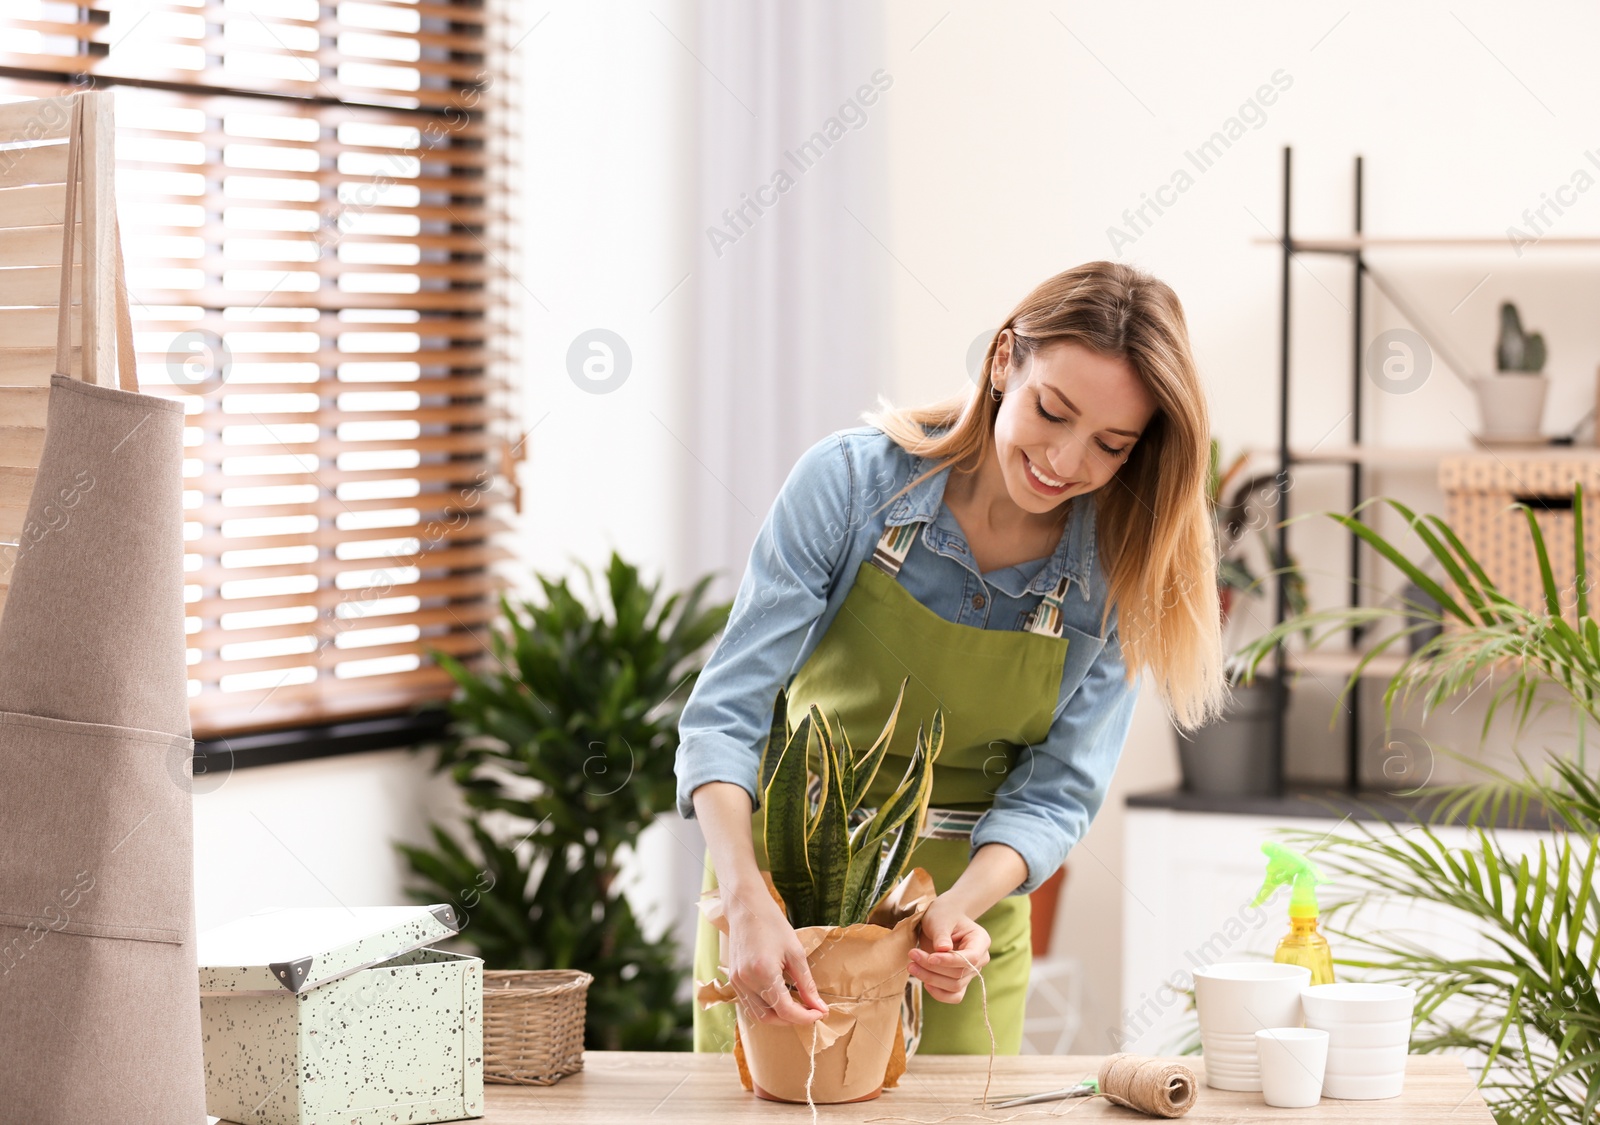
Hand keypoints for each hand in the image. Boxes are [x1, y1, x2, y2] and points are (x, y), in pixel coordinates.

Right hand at [723, 886, 828, 1025]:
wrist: (747, 908)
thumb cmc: (773, 925)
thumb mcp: (796, 953)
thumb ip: (807, 984)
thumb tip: (820, 1007)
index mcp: (763, 972)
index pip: (785, 1010)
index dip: (805, 1017)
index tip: (820, 1013)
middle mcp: (746, 981)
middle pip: (770, 1017)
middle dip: (792, 1020)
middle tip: (810, 1010)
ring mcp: (736, 982)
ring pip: (757, 1015)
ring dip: (777, 1017)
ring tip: (796, 1007)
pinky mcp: (733, 980)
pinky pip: (749, 1004)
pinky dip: (765, 1008)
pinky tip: (779, 998)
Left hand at [909, 894, 990, 1002]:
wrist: (941, 919)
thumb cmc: (942, 915)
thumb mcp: (940, 919)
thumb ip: (941, 934)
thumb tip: (942, 949)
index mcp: (980, 941)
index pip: (970, 958)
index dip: (950, 961)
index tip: (930, 957)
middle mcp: (980, 959)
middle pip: (960, 974)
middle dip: (933, 968)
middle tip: (912, 955)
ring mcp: (970, 972)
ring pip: (954, 986)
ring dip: (930, 979)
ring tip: (912, 965)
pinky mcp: (960, 981)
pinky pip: (954, 996)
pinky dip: (938, 993)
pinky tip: (924, 982)